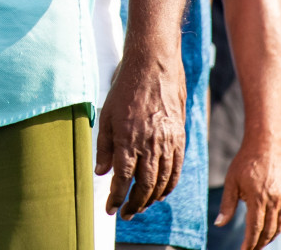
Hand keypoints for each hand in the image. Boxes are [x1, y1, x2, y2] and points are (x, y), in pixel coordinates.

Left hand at [95, 52, 186, 219]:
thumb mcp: (106, 115)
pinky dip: (170, 185)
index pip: (122, 179)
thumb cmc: (125, 89)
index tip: (110, 209)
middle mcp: (149, 144)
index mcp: (128, 139)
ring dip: (152, 199)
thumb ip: (103, 146)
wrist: (153, 66)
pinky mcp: (179, 137)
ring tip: (141, 206)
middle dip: (134, 204)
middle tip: (126, 214)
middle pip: (144, 186)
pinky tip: (162, 192)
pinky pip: (177, 168)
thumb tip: (101, 172)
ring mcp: (167, 141)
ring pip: (162, 181)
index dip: (116, 198)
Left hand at [216, 138, 280, 249]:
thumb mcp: (231, 182)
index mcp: (257, 197)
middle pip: (268, 230)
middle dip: (259, 243)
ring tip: (259, 244)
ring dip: (270, 238)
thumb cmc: (244, 163)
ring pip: (279, 226)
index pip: (255, 227)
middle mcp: (273, 200)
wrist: (264, 146)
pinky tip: (271, 231)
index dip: (249, 242)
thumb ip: (227, 205)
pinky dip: (279, 228)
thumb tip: (218, 224)